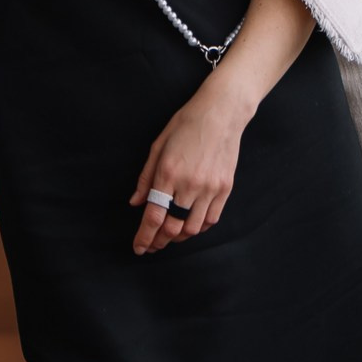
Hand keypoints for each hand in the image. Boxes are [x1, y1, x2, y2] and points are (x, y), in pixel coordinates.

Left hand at [128, 81, 249, 254]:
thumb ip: (145, 178)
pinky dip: (198, 228)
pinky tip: (189, 225)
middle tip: (151, 246)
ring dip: (178, 237)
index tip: (138, 248)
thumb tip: (135, 203)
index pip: (154, 216)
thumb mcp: (158, 146)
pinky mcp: (225, 188)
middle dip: (159, 241)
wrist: (221, 113)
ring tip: (169, 237)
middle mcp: (189, 184)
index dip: (144, 236)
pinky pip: (211, 219)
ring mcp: (210, 188)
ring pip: (192, 228)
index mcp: (168, 173)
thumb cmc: (186, 125)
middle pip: (172, 227)